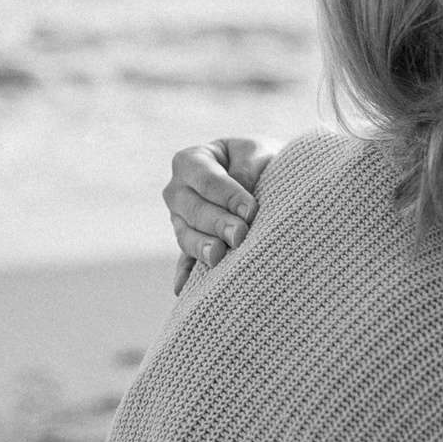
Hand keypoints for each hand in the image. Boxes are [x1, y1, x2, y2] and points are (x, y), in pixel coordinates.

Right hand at [166, 135, 278, 290]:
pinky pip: (185, 261)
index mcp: (191, 161)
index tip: (251, 210)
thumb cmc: (258, 160)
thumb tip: (242, 205)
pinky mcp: (190, 245)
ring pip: (185, 236)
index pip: (206, 180)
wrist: (263, 175)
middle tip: (239, 235)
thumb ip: (246, 170)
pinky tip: (184, 289)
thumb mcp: (256, 152)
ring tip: (218, 257)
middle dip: (217, 223)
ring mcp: (180, 220)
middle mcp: (178, 191)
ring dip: (202, 247)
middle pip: (193, 210)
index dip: (227, 195)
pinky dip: (185, 274)